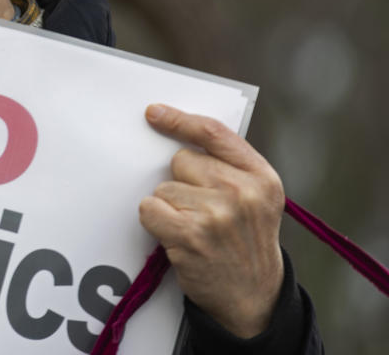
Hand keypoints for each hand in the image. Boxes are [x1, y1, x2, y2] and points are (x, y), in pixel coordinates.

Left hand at [138, 104, 284, 337]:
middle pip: (181, 160)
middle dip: (182, 182)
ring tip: (195, 229)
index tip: (153, 113)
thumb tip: (176, 133)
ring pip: (163, 187)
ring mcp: (216, 213)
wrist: (253, 296)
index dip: (179, 120)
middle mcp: (242, 191)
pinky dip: (155, 222)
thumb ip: (228, 165)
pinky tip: (178, 238)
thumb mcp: (256, 197)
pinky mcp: (190, 234)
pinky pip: (149, 208)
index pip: (213, 132)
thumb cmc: (245, 241)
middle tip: (202, 211)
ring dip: (170, 207)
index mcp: (261, 176)